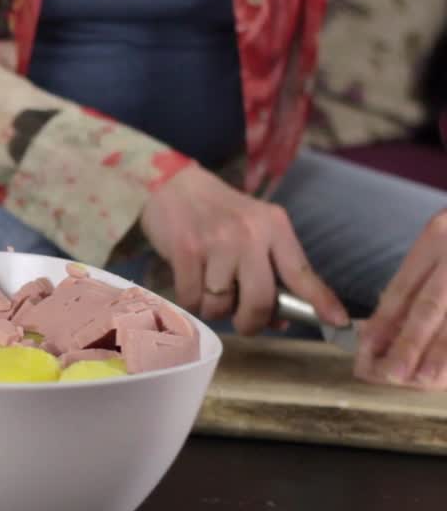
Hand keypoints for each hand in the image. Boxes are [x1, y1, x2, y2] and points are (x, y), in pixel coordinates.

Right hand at [140, 164, 347, 334]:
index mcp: (274, 227)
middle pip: (260, 300)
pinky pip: (192, 299)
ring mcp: (216, 242)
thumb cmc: (218, 214)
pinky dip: (191, 302)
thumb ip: (271, 271)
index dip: (321, 301)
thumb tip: (279, 320)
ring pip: (221, 304)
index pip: (302, 272)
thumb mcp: (254, 231)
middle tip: (243, 322)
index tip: (338, 323)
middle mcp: (249, 234)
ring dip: (214, 309)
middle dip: (251, 322)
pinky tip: (191, 285)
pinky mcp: (186, 250)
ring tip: (209, 291)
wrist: (173, 187)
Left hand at [357, 210, 446, 387]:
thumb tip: (380, 327)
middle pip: (430, 306)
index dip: (384, 322)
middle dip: (410, 343)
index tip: (367, 349)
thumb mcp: (438, 241)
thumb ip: (413, 280)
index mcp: (435, 238)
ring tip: (426, 377)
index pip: (404, 288)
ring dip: (442, 353)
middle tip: (392, 372)